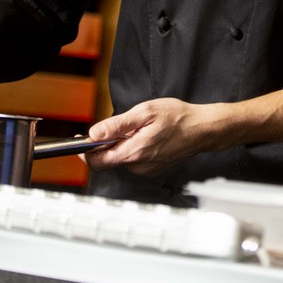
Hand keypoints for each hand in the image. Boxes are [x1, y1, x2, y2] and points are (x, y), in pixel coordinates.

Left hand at [84, 98, 215, 176]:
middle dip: (103, 145)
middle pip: (107, 161)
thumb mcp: (144, 112)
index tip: (80, 140)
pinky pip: (133, 160)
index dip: (85, 151)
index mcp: (134, 152)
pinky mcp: (153, 168)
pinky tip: (143, 135)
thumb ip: (117, 125)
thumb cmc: (177, 117)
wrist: (202, 129)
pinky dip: (131, 148)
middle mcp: (138, 166)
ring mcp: (146, 169)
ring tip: (135, 128)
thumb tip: (94, 133)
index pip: (97, 162)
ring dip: (119, 145)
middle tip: (110, 127)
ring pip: (120, 160)